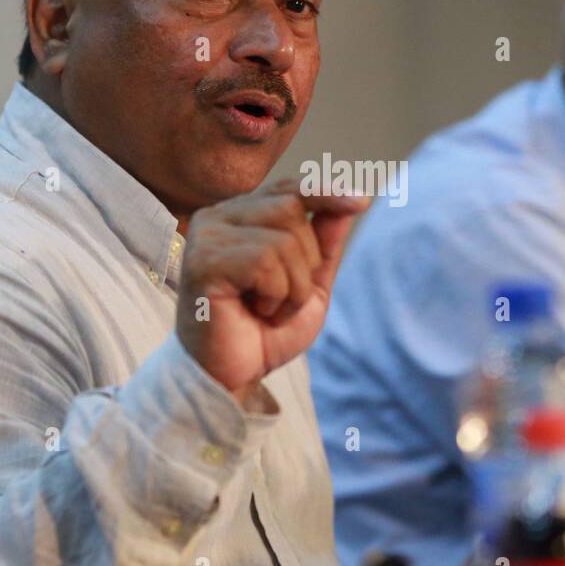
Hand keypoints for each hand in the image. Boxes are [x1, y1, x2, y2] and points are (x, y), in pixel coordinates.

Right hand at [176, 179, 370, 401]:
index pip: (289, 189)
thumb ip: (325, 242)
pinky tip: (255, 311)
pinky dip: (276, 295)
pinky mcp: (202, 260)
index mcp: (241, 217)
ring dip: (292, 287)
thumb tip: (351, 200)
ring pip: (284, 239)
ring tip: (267, 309)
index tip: (361, 201)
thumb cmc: (264, 331)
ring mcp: (207, 236)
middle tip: (282, 297)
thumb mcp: (309, 284)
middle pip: (291, 207)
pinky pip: (266, 261)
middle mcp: (218, 217)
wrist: (234, 376)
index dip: (326, 192)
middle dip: (306, 261)